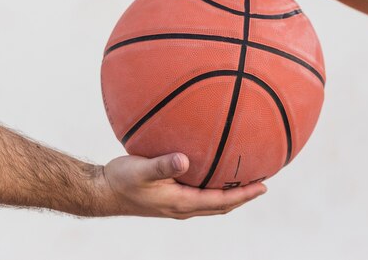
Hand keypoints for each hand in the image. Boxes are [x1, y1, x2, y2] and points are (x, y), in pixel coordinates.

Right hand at [95, 153, 266, 218]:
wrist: (103, 191)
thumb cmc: (120, 180)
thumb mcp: (140, 170)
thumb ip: (162, 165)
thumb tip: (184, 160)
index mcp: (181, 203)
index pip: (221, 201)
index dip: (244, 196)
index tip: (264, 187)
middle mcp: (182, 207)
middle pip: (221, 205)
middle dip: (243, 196)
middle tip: (263, 184)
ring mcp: (177, 205)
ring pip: (212, 202)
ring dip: (231, 194)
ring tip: (246, 180)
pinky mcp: (170, 199)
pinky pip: (200, 194)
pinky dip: (214, 188)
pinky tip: (213, 171)